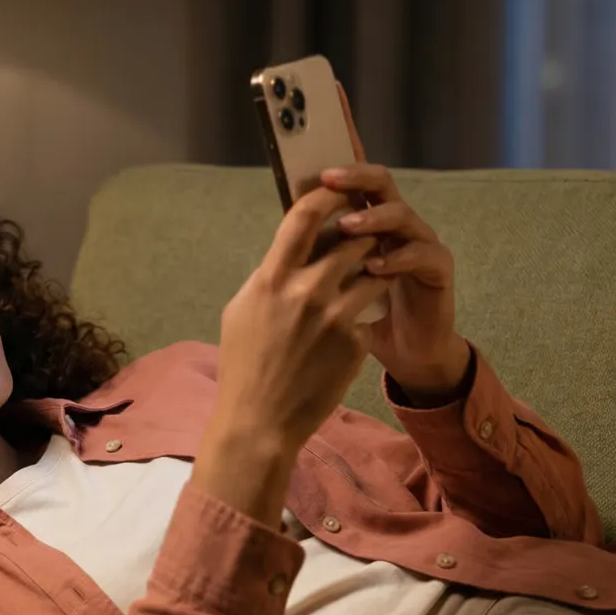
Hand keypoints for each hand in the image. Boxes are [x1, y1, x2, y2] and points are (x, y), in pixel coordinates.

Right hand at [211, 185, 392, 454]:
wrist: (260, 422)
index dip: (326, 196)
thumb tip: (287, 252)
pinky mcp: (354, 343)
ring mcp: (334, 317)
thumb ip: (267, 277)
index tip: (336, 192)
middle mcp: (306, 291)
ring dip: (373, 270)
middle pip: (352, 238)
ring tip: (367, 276)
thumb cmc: (243, 366)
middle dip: (362, 233)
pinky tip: (350, 328)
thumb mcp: (241, 311)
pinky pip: (368, 313)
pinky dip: (363, 314)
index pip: (304, 216)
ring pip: (372, 272)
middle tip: (365, 234)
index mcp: (272, 279)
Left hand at [316, 82, 469, 401]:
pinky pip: (421, 254)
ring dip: (372, 217)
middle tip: (327, 177)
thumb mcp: (327, 273)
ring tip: (348, 226)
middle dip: (354, 174)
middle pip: (378, 181)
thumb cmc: (356, 309)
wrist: (400, 351)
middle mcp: (393, 219)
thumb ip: (313, 241)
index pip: (351, 166)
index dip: (343, 128)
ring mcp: (418, 240)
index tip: (327, 92)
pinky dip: (396, 259)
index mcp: (364, 214)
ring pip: (400, 214)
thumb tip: (283, 212)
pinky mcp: (437, 269)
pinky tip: (375, 267)